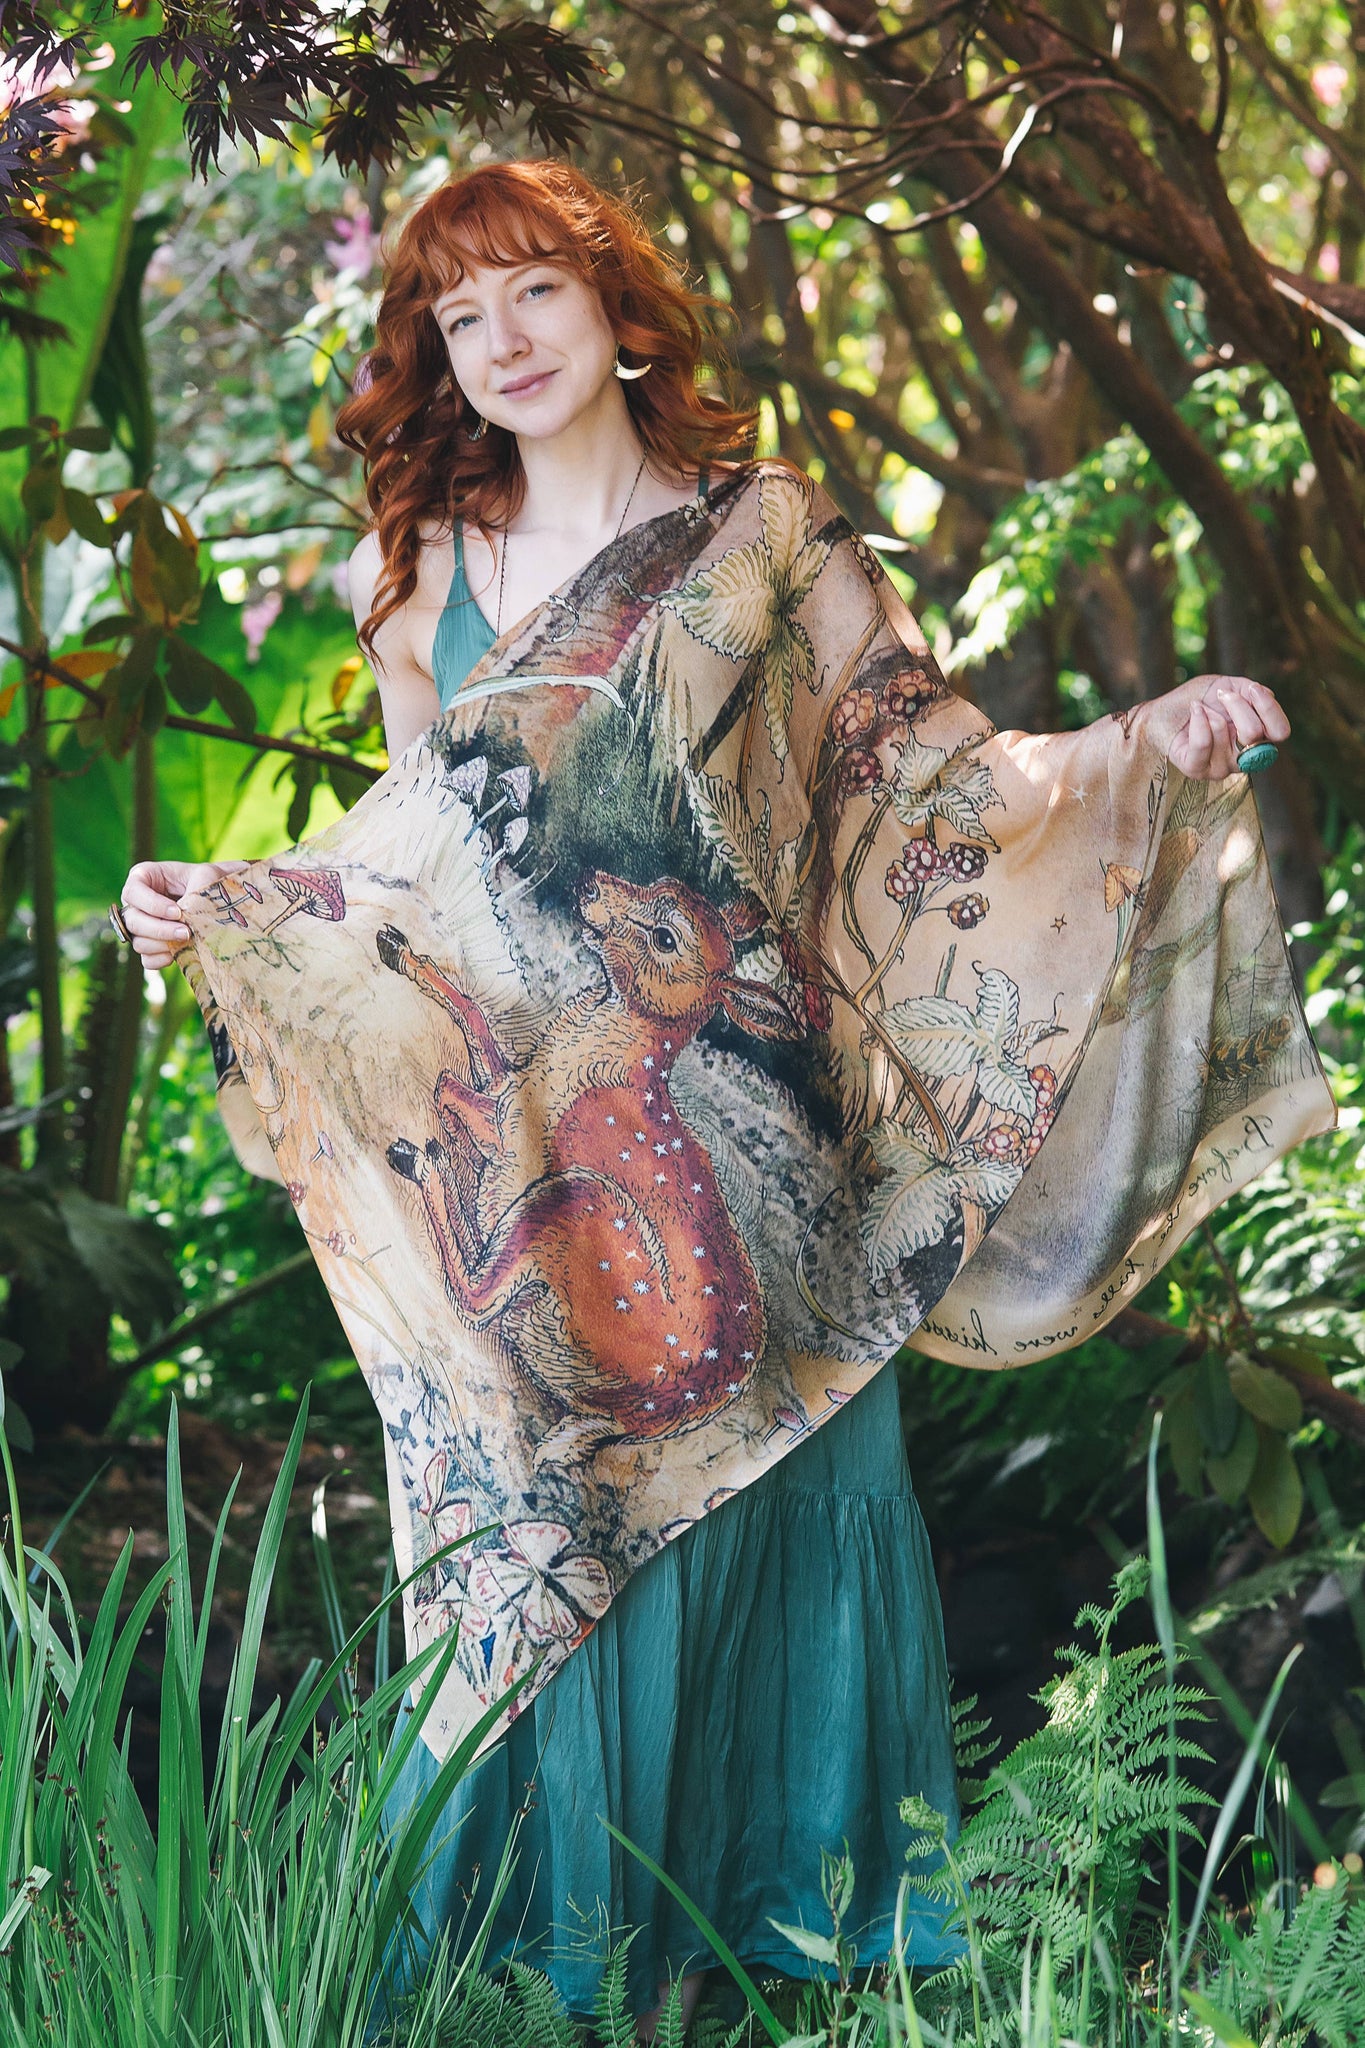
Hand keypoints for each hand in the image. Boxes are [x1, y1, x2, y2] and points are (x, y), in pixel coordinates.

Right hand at [120, 859, 249, 969]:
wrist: (215, 898)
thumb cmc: (206, 880)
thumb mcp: (204, 876)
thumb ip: (195, 891)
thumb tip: (187, 919)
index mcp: (142, 877)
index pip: (132, 893)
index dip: (152, 905)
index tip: (177, 912)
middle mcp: (136, 903)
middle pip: (132, 921)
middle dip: (160, 930)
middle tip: (186, 932)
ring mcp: (141, 926)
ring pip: (138, 942)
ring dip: (163, 945)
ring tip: (187, 940)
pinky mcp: (151, 945)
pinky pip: (147, 959)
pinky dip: (161, 959)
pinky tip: (178, 953)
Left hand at [1164, 674, 1289, 779]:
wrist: (1163, 710)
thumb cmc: (1200, 699)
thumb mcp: (1228, 685)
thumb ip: (1251, 691)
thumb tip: (1265, 695)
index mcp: (1257, 737)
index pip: (1280, 732)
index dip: (1269, 708)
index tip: (1252, 689)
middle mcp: (1243, 756)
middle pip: (1255, 734)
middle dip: (1237, 705)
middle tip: (1221, 694)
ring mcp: (1221, 767)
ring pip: (1227, 736)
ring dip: (1212, 711)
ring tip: (1201, 707)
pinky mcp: (1197, 769)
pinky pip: (1203, 743)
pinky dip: (1198, 720)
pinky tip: (1194, 710)